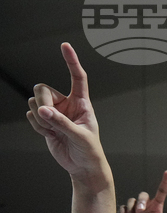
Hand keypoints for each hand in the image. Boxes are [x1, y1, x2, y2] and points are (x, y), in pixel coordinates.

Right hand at [26, 43, 104, 177]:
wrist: (82, 166)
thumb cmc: (89, 150)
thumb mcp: (80, 136)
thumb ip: (62, 122)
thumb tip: (42, 111)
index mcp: (81, 102)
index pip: (77, 78)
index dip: (71, 61)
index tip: (65, 46)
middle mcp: (66, 104)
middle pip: (42, 89)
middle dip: (42, 103)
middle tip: (50, 118)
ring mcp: (54, 112)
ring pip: (34, 101)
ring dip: (40, 118)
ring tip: (54, 131)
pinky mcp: (44, 122)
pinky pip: (31, 115)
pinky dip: (37, 126)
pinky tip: (49, 135)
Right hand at [121, 170, 166, 212]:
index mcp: (157, 207)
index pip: (162, 192)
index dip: (165, 181)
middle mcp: (146, 205)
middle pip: (143, 195)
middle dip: (141, 201)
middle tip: (140, 211)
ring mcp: (135, 208)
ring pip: (132, 200)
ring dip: (132, 208)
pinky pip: (123, 208)